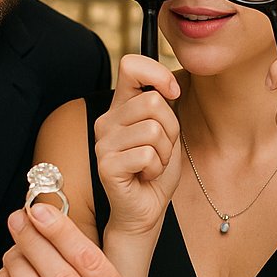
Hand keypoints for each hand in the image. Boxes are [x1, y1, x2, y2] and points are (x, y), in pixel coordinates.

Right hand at [93, 54, 180, 236]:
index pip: (131, 65)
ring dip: (164, 152)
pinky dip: (156, 168)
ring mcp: (103, 142)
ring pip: (153, 130)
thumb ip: (163, 105)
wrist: (144, 211)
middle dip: (170, 129)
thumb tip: (168, 86)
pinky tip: (145, 176)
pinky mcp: (106, 165)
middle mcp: (106, 120)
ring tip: (152, 165)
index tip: (173, 93)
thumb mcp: (166, 131)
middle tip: (161, 149)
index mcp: (120, 107)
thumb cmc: (155, 171)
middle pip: (153, 102)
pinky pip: (147, 155)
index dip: (158, 74)